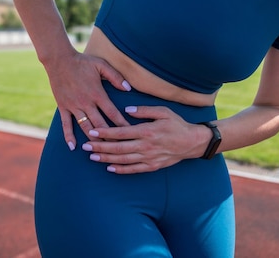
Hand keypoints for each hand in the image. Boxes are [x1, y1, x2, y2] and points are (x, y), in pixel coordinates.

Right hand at [44, 51, 131, 149]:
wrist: (59, 60)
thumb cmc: (83, 61)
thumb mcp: (101, 65)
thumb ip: (115, 77)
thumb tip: (128, 88)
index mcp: (97, 93)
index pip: (112, 113)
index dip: (122, 124)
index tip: (130, 133)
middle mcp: (86, 102)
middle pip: (100, 124)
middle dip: (110, 136)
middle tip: (119, 147)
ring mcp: (73, 106)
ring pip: (85, 127)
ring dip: (93, 139)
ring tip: (101, 151)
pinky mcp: (63, 107)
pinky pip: (66, 124)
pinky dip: (69, 136)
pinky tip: (73, 147)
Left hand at [82, 106, 210, 173]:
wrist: (192, 142)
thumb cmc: (177, 124)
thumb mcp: (163, 111)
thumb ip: (145, 110)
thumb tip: (128, 110)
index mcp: (147, 131)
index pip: (121, 132)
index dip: (105, 132)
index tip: (92, 132)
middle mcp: (146, 146)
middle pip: (118, 148)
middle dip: (100, 147)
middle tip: (85, 146)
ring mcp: (149, 157)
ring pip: (123, 160)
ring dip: (106, 158)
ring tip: (93, 156)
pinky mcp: (152, 166)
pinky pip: (133, 169)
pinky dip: (121, 169)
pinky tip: (110, 167)